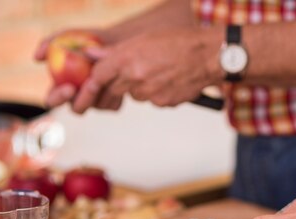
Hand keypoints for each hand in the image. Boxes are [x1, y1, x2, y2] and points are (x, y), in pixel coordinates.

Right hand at [34, 28, 116, 109]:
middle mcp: (78, 98)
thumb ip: (50, 43)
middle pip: (77, 109)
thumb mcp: (69, 36)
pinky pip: (113, 105)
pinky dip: (117, 94)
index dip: (59, 97)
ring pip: (97, 107)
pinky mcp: (112, 103)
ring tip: (110, 74)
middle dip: (84, 99)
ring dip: (103, 93)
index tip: (69, 87)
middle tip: (92, 84)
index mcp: (61, 88)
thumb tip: (36, 57)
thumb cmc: (88, 40)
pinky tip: (120, 79)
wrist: (116, 43)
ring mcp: (96, 103)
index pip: (53, 100)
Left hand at [69, 27, 223, 113]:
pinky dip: (158, 93)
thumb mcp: (144, 38)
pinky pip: (153, 101)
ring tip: (160, 71)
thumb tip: (91, 54)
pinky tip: (171, 80)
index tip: (86, 90)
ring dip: (141, 87)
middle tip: (134, 74)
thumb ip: (116, 50)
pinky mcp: (163, 102)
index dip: (92, 83)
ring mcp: (149, 92)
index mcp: (127, 57)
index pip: (99, 75)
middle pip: (114, 88)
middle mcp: (135, 76)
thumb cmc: (178, 42)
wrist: (209, 55)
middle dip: (118, 85)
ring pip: (135, 95)